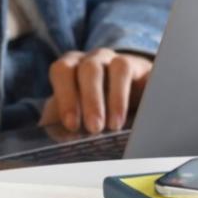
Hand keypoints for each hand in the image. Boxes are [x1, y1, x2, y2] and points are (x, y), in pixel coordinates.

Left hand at [38, 48, 152, 132]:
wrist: (133, 98)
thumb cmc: (96, 109)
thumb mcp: (78, 115)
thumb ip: (65, 123)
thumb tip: (61, 138)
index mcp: (70, 68)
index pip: (62, 72)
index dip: (65, 96)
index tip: (72, 125)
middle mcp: (90, 60)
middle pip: (86, 69)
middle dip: (90, 99)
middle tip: (94, 128)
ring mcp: (113, 59)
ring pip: (111, 67)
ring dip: (111, 97)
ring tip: (113, 126)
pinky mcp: (136, 66)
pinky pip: (127, 69)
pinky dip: (124, 95)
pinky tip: (128, 116)